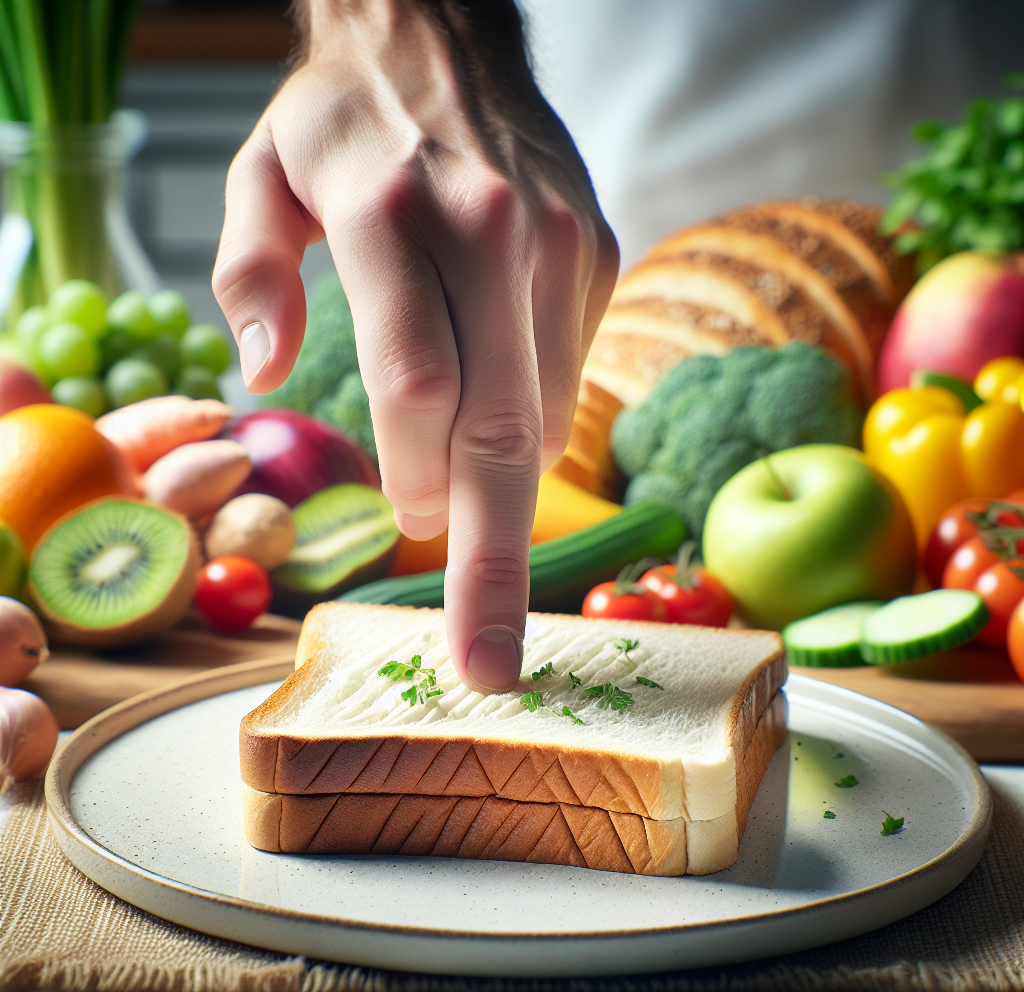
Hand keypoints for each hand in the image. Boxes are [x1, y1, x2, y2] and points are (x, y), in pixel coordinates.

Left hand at [213, 0, 617, 692]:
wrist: (449, 37)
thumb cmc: (343, 118)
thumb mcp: (258, 175)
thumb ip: (248, 276)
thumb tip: (264, 378)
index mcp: (392, 214)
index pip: (418, 385)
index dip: (411, 479)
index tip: (402, 531)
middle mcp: (490, 232)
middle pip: (500, 433)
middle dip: (491, 564)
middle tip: (489, 664)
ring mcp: (556, 246)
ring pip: (542, 420)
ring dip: (500, 484)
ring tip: (458, 481)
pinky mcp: (596, 255)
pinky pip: (569, 383)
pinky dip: (531, 429)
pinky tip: (495, 411)